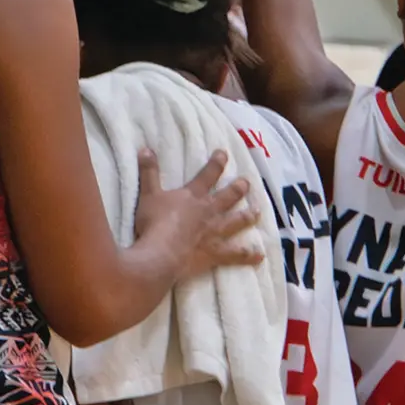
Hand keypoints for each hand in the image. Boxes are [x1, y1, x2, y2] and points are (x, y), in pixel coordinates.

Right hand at [131, 149, 262, 281]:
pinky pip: (236, 255)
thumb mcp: (148, 194)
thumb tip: (145, 149)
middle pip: (228, 197)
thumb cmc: (154, 224)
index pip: (207, 175)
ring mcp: (215, 233)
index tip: (224, 154)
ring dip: (248, 216)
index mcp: (193, 196)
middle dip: (238, 188)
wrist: (161, 254)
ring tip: (258, 212)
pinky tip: (259, 255)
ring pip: (237, 221)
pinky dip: (248, 256)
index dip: (216, 163)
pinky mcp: (216, 253)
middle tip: (246, 182)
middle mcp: (209, 211)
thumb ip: (149, 172)